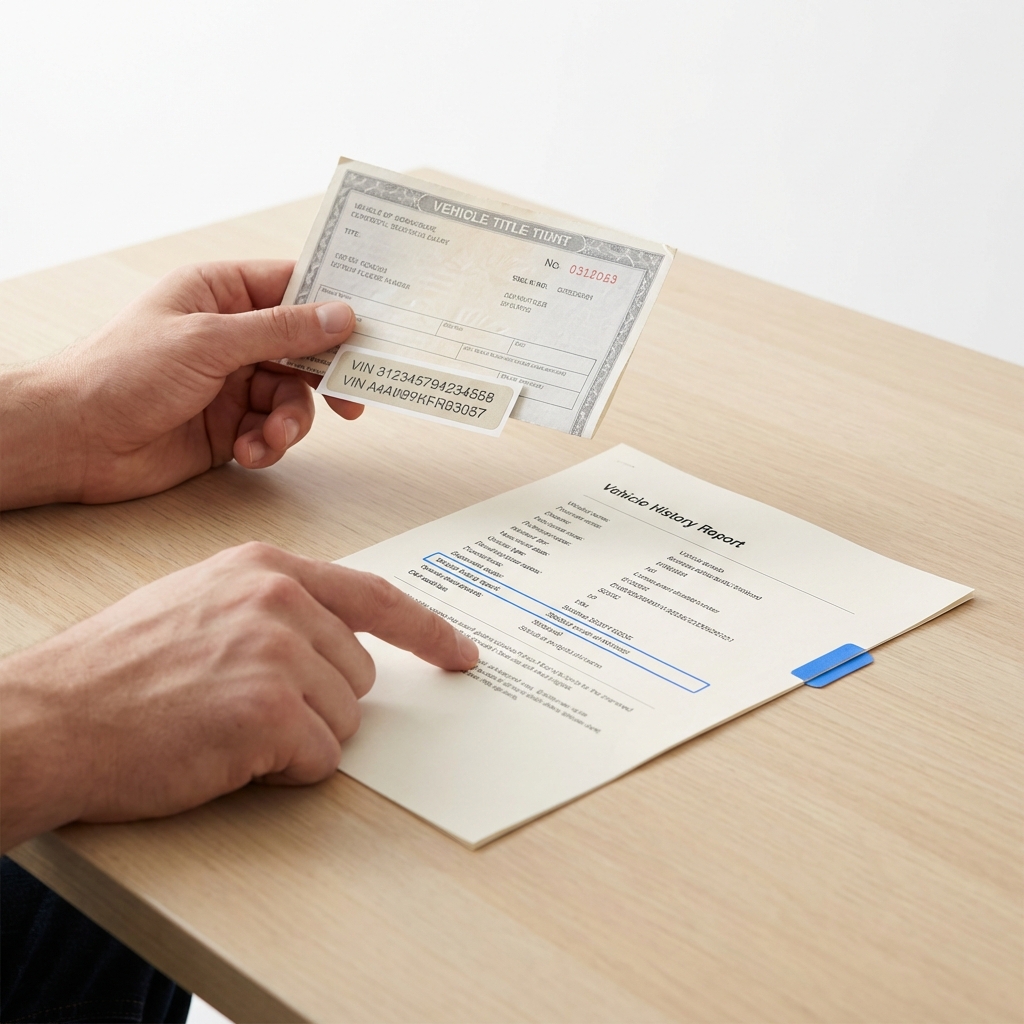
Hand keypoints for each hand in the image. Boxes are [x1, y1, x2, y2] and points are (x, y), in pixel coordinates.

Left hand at [0, 260, 361, 509]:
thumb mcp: (209, 341)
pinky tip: (249, 450)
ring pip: (293, 396)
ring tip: (270, 436)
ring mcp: (231, 381)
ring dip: (290, 421)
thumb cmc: (123, 372)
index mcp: (220, 292)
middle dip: (324, 377)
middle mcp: (230, 334)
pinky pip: (272, 429)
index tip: (369, 329)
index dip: (333, 305)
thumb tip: (340, 316)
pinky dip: (269, 443)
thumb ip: (280, 331)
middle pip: (303, 347)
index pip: (293, 286)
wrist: (76, 440)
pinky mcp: (229, 424)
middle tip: (350, 400)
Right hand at [0, 543, 478, 850]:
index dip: (426, 630)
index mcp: (267, 568)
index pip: (374, 596)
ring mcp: (278, 653)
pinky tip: (229, 753)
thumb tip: (338, 647)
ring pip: (344, 721)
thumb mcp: (203, 603)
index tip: (460, 653)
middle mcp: (280, 600)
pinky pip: (320, 759)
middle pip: (358, 673)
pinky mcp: (270, 712)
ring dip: (298, 738)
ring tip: (227, 725)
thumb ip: (278, 610)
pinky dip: (284, 769)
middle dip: (317, 703)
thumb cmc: (119, 668)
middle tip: (244, 705)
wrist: (52, 715)